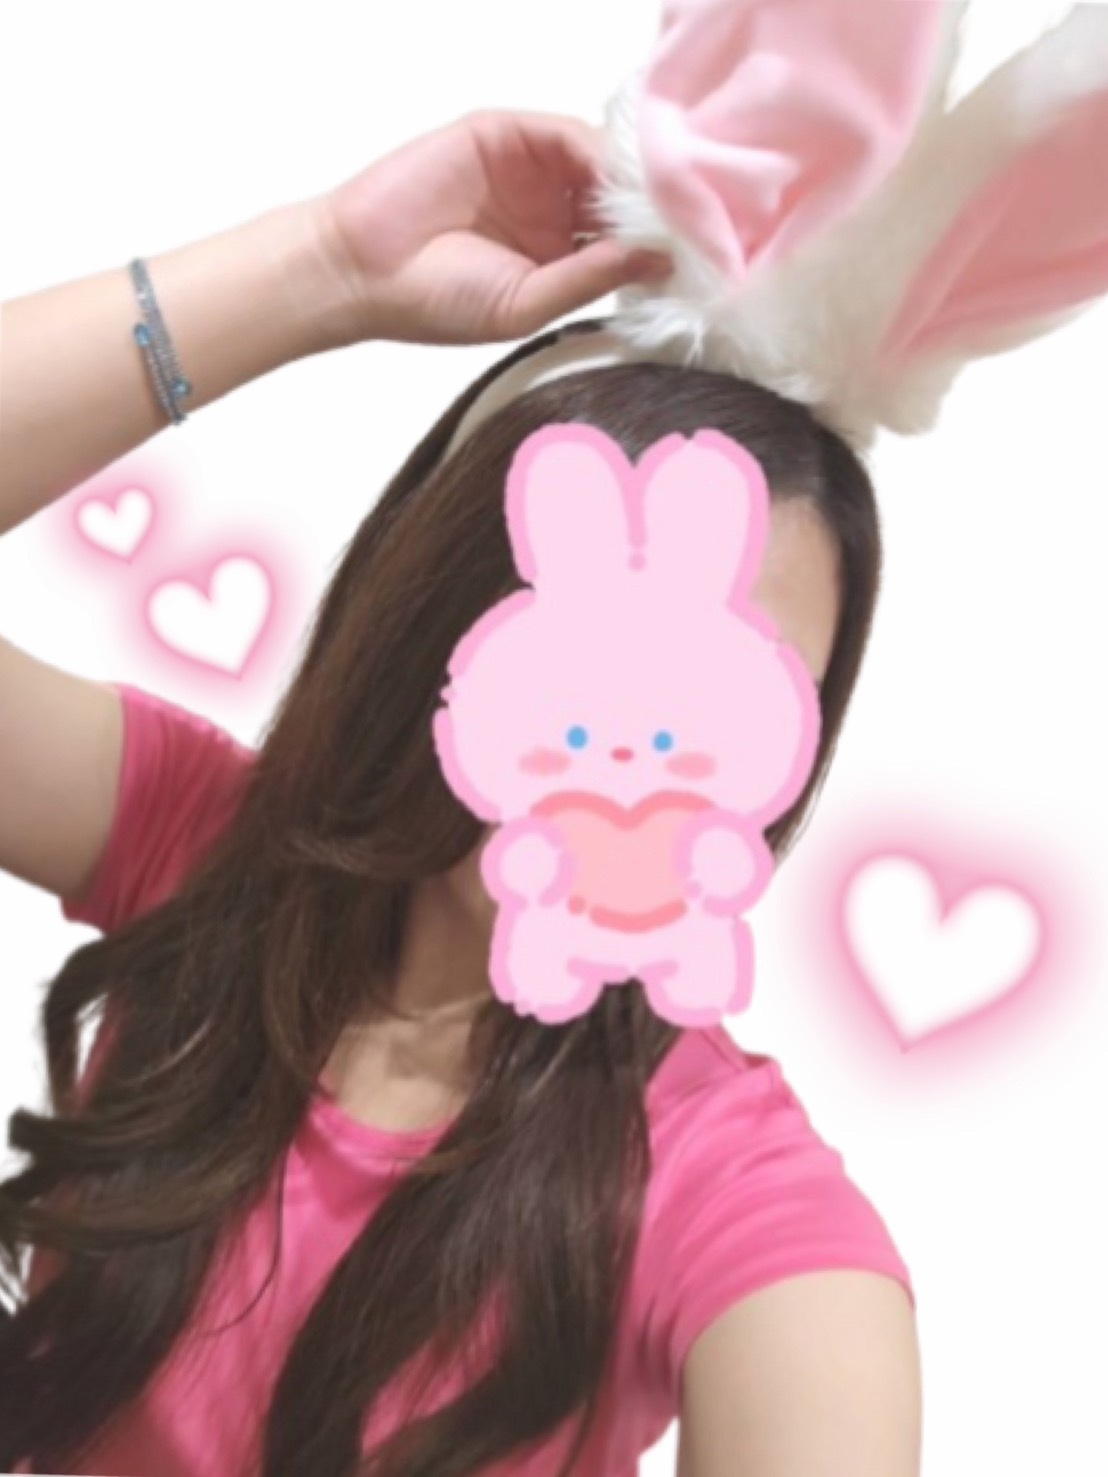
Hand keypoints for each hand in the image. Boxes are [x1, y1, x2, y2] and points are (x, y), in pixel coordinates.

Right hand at [314, 108, 672, 346]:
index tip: (700, 254)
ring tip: (667, 191)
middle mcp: (550, 213)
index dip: (656, 246)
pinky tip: (621, 166)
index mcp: (557, 261)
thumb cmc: (434, 302)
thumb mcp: (525, 303)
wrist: (362, 268)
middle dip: (654, 205)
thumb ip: (588, 278)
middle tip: (701, 214)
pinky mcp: (503, 135)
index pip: (621, 245)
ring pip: (597, 162)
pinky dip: (595, 146)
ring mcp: (529, 172)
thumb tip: (657, 261)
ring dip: (631, 174)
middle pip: (618, 198)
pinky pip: (562, 132)